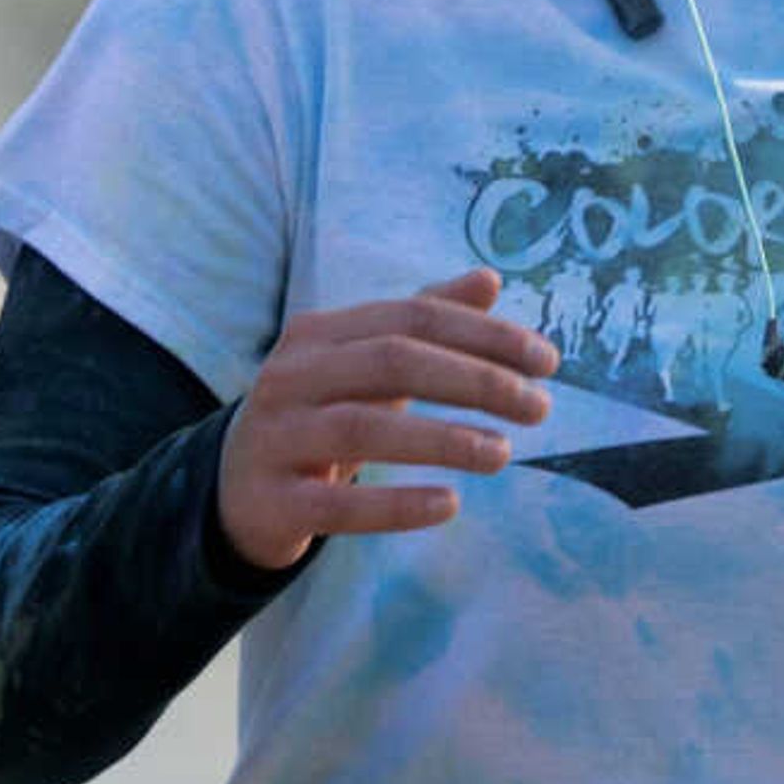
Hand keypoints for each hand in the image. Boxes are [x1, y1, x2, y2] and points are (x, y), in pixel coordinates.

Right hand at [214, 267, 557, 571]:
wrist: (235, 489)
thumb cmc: (318, 416)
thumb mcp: (363, 365)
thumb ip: (422, 322)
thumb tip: (489, 278)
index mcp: (318, 334)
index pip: (412, 317)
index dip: (484, 334)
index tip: (548, 361)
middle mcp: (290, 376)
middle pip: (392, 360)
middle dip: (475, 380)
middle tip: (539, 408)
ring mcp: (276, 437)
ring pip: (364, 427)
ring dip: (443, 439)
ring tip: (504, 454)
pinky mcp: (273, 501)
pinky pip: (339, 504)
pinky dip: (397, 504)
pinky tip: (450, 504)